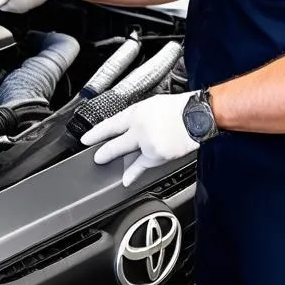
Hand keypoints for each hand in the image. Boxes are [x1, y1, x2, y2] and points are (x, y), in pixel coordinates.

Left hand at [80, 92, 197, 187]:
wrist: (199, 116)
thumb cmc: (179, 108)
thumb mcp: (151, 105)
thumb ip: (136, 117)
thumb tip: (126, 127)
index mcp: (136, 113)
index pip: (110, 125)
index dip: (96, 133)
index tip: (85, 140)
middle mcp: (139, 129)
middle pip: (116, 144)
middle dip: (104, 152)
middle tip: (96, 157)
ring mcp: (148, 144)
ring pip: (129, 156)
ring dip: (118, 160)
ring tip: (106, 162)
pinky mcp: (158, 156)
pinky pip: (142, 165)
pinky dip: (133, 173)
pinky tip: (126, 179)